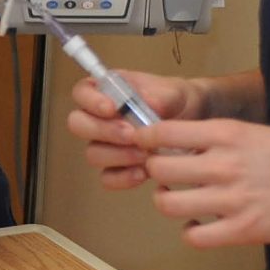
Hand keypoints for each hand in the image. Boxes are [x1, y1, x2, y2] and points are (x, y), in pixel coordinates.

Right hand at [64, 70, 206, 189]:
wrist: (191, 122)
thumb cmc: (175, 101)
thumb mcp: (173, 92)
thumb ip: (160, 96)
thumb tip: (148, 103)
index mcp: (106, 91)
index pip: (82, 92)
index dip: (90, 101)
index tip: (112, 108)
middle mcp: (99, 117)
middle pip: (78, 124)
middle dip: (103, 131)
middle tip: (131, 135)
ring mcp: (105, 144)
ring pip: (92, 153)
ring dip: (117, 156)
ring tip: (145, 155)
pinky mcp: (115, 167)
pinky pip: (107, 178)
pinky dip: (123, 178)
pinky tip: (142, 173)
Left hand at [135, 119, 269, 248]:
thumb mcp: (260, 130)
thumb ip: (224, 138)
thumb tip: (189, 144)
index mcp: (228, 134)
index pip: (165, 133)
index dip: (147, 140)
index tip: (145, 145)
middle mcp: (224, 164)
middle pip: (159, 169)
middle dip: (154, 172)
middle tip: (164, 176)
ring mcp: (232, 200)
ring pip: (168, 205)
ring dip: (167, 203)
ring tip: (178, 200)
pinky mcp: (243, 230)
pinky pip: (195, 237)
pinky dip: (191, 232)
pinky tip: (200, 225)